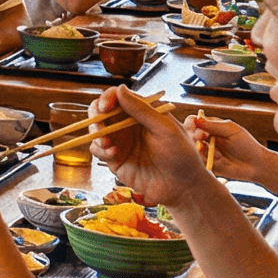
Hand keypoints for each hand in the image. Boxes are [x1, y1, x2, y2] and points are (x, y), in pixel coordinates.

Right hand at [88, 87, 213, 205]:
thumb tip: (119, 88)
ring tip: (107, 144)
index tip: (104, 107)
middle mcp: (128, 125)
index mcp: (143, 112)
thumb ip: (141, 110)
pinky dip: (100, 150)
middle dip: (96, 117)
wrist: (182, 188)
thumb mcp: (165, 129)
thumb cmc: (181, 156)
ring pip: (96, 130)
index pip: (118, 97)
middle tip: (99, 126)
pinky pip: (97, 149)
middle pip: (101, 111)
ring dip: (96, 134)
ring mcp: (120, 142)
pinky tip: (114, 155)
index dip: (107, 98)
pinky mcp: (114, 159)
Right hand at [183, 112, 273, 182]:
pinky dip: (208, 159)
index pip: (193, 122)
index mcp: (210, 128)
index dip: (191, 123)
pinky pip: (199, 161)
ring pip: (192, 148)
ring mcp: (205, 153)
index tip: (193, 125)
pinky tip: (219, 159)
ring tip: (215, 152)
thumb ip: (213, 125)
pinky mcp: (207, 165)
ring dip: (201, 149)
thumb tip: (195, 119)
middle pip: (188, 135)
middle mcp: (205, 140)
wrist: (257, 165)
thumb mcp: (231, 130)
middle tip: (201, 137)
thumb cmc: (246, 144)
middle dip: (193, 135)